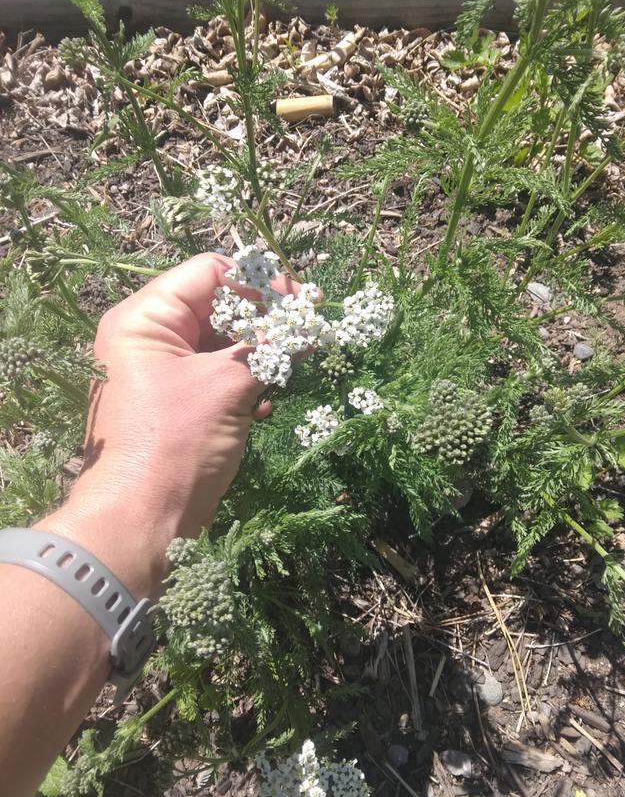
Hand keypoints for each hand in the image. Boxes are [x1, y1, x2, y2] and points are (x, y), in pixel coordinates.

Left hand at [40, 252, 297, 598]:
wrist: (141, 523)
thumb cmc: (176, 444)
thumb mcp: (227, 385)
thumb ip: (268, 347)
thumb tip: (305, 323)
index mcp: (146, 319)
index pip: (210, 273)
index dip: (259, 282)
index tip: (302, 300)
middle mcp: (150, 339)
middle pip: (219, 308)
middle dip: (266, 320)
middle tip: (310, 330)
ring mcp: (164, 375)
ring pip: (223, 346)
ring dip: (261, 355)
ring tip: (294, 366)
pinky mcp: (179, 407)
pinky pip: (219, 380)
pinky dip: (247, 386)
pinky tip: (267, 406)